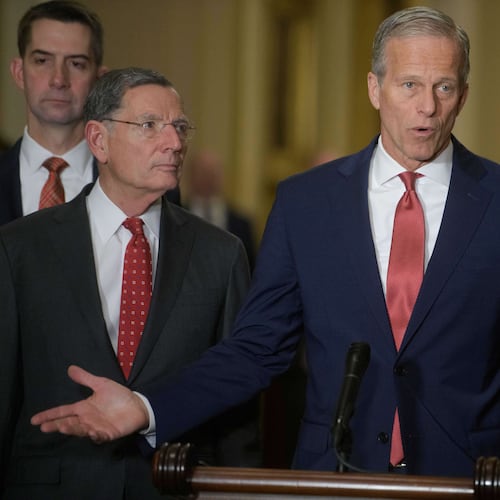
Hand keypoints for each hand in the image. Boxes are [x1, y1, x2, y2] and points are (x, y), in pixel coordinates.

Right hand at [31, 365, 148, 442]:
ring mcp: (96, 427)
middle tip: (45, 427)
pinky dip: (95, 435)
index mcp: (83, 408)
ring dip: (72, 429)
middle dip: (57, 425)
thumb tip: (70, 368)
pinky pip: (99, 436)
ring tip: (63, 426)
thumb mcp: (101, 384)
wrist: (137, 405)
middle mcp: (87, 419)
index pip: (63, 411)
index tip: (35, 420)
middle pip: (68, 423)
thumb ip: (85, 378)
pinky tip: (91, 432)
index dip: (49, 415)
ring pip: (81, 429)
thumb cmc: (118, 396)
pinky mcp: (108, 433)